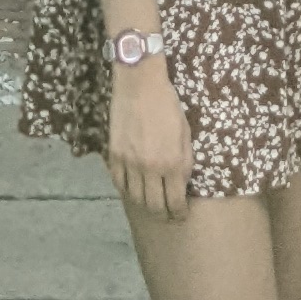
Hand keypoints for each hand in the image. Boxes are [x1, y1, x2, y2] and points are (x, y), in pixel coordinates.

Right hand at [107, 53, 193, 220]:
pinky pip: (119, 183)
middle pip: (154, 207)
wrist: (140, 83)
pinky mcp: (114, 155)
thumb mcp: (185, 132)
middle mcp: (150, 168)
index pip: (175, 202)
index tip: (180, 216)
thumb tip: (181, 184)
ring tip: (150, 203)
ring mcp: (130, 163)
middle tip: (166, 216)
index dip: (178, 214)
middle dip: (163, 215)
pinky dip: (127, 190)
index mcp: (173, 163)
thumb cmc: (168, 105)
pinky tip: (133, 188)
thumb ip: (184, 161)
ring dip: (145, 205)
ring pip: (136, 198)